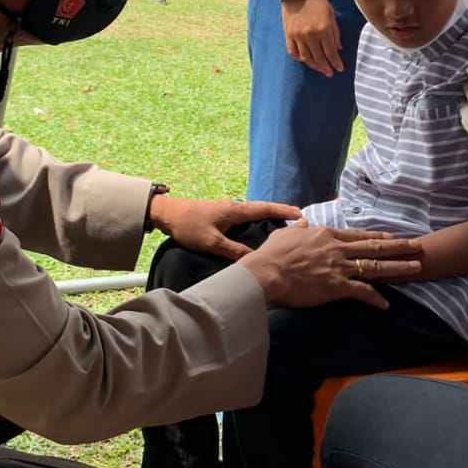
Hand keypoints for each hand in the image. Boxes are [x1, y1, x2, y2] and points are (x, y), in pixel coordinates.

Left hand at [148, 195, 300, 259]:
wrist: (167, 214)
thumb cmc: (189, 226)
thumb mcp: (212, 242)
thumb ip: (234, 251)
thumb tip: (256, 260)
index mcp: (235, 210)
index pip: (265, 209)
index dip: (283, 212)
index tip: (300, 214)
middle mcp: (234, 207)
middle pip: (263, 210)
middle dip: (280, 214)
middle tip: (298, 222)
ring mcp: (228, 211)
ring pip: (254, 214)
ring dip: (269, 218)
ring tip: (283, 229)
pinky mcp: (221, 216)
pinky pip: (246, 219)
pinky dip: (257, 223)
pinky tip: (258, 233)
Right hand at [237, 226, 422, 309]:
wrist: (267, 273)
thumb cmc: (272, 254)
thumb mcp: (286, 233)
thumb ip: (298, 227)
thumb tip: (303, 220)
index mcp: (326, 235)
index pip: (357, 235)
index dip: (376, 236)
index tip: (391, 236)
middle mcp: (338, 249)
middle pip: (374, 247)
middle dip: (398, 247)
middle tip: (417, 245)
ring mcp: (340, 268)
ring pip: (376, 266)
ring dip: (398, 267)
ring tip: (416, 267)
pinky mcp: (337, 286)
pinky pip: (362, 292)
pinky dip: (375, 298)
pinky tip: (386, 304)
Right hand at [281, 0, 343, 76]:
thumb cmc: (317, 1)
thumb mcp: (331, 14)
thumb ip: (335, 32)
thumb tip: (338, 49)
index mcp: (323, 29)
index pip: (331, 52)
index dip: (336, 62)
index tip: (340, 69)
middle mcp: (310, 35)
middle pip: (319, 58)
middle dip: (326, 68)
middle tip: (330, 73)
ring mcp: (297, 36)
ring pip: (306, 58)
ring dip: (314, 65)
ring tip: (320, 68)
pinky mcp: (288, 35)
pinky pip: (293, 52)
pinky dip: (299, 58)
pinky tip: (305, 60)